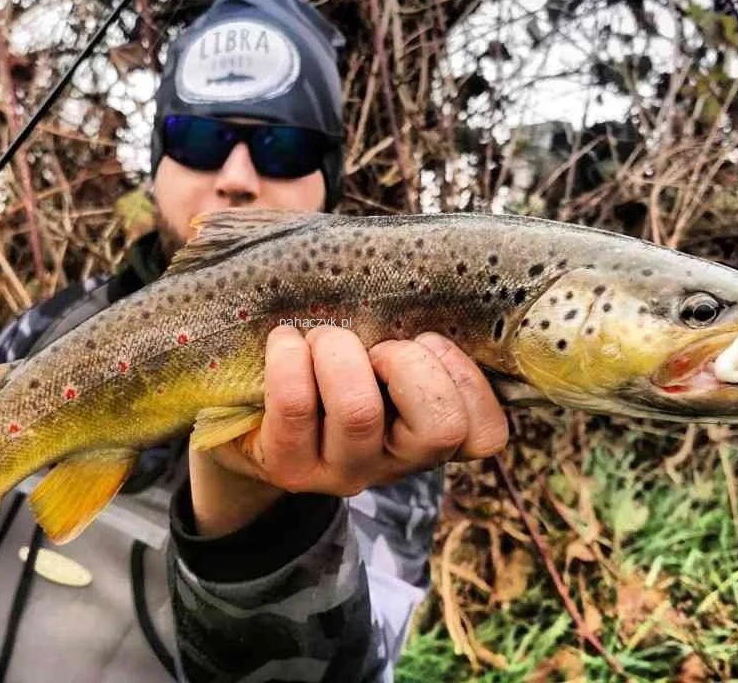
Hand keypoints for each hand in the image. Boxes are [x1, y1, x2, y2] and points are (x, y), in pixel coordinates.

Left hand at [188, 325, 508, 534]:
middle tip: (375, 346)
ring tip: (322, 339)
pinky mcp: (289, 468)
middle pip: (439, 429)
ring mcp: (343, 472)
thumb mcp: (380, 346)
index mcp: (430, 434)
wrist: (251, 417)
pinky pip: (295, 407)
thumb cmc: (330, 365)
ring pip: (361, 413)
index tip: (426, 340)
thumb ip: (410, 322)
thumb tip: (418, 265)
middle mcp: (395, 463)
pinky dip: (289, 360)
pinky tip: (284, 343)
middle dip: (408, 363)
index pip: (485, 436)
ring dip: (340, 354)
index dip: (464, 380)